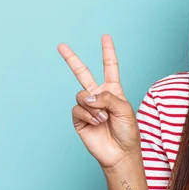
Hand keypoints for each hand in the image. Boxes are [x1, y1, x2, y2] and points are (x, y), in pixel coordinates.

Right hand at [58, 34, 140, 169]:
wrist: (120, 152)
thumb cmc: (128, 131)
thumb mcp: (125, 109)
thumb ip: (107, 97)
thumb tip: (87, 96)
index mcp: (113, 90)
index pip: (110, 67)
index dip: (108, 52)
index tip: (105, 37)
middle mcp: (98, 96)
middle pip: (83, 73)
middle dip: (72, 59)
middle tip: (61, 46)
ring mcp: (87, 107)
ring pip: (81, 95)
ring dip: (94, 107)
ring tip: (104, 118)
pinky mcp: (79, 119)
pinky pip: (78, 109)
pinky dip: (88, 115)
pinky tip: (96, 123)